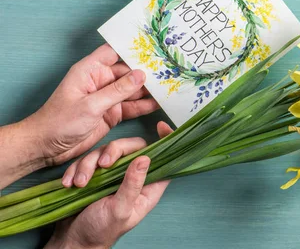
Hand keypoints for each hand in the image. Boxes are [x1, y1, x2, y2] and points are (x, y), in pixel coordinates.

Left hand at [29, 44, 158, 165]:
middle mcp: (100, 81)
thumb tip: (141, 75)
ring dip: (149, 90)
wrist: (46, 147)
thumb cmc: (59, 122)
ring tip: (170, 87)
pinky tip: (159, 104)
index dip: (132, 47)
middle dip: (147, 72)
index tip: (153, 46)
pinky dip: (144, 106)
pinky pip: (132, 106)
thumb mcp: (91, 105)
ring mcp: (107, 98)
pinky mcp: (111, 113)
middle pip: (128, 72)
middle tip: (169, 71)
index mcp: (90, 71)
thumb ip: (118, 90)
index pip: (114, 51)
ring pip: (133, 90)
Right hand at [46, 122, 173, 248]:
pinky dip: (77, 170)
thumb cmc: (101, 231)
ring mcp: (113, 174)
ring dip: (89, 165)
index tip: (160, 126)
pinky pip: (88, 161)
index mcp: (147, 186)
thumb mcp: (120, 209)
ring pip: (106, 152)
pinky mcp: (95, 175)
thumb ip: (133, 185)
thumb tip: (146, 158)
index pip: (163, 159)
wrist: (72, 241)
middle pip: (132, 148)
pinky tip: (70, 183)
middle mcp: (132, 177)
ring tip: (80, 184)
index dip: (165, 141)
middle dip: (114, 152)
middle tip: (102, 165)